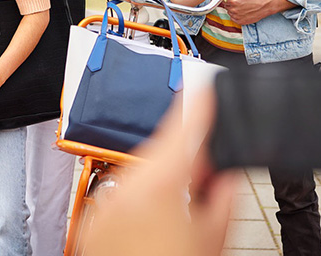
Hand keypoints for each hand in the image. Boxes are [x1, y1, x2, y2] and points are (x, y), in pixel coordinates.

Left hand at [82, 90, 238, 255]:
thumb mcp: (214, 236)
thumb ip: (225, 193)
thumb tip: (225, 173)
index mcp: (159, 182)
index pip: (183, 127)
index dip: (198, 103)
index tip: (203, 84)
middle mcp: (126, 186)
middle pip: (160, 154)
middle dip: (182, 163)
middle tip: (203, 184)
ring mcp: (107, 202)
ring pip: (139, 176)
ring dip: (160, 185)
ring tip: (176, 220)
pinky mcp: (95, 222)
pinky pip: (121, 198)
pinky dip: (138, 204)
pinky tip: (153, 227)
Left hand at [221, 0, 291, 25]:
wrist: (264, 7)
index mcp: (235, 3)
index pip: (226, 2)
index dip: (227, 0)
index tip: (230, 0)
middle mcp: (235, 10)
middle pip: (227, 8)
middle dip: (229, 5)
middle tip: (234, 4)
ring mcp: (238, 17)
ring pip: (230, 14)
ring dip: (232, 11)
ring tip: (238, 8)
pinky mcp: (241, 22)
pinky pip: (233, 19)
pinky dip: (235, 17)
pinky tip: (239, 13)